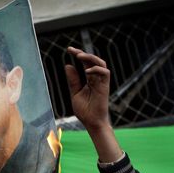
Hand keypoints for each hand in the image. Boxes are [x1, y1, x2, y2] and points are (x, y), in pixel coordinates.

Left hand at [64, 46, 121, 162]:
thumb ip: (73, 81)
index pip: (85, 63)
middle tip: (72, 50)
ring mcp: (101, 82)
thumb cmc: (85, 111)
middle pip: (93, 60)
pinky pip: (105, 73)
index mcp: (90, 80)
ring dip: (90, 57)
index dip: (78, 55)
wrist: (92, 123)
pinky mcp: (105, 87)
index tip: (69, 50)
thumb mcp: (75, 93)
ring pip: (101, 63)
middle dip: (83, 53)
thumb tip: (68, 65)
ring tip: (79, 56)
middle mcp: (96, 79)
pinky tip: (86, 71)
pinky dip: (96, 69)